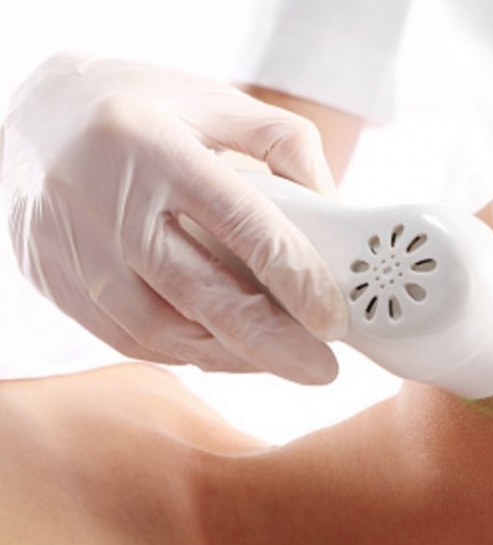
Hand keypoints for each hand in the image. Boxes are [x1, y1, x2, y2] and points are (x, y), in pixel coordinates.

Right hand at [1, 53, 347, 383]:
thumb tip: (334, 215)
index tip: (333, 319)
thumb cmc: (139, 104)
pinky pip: (128, 337)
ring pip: (162, 329)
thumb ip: (285, 146)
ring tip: (282, 361)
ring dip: (232, 356)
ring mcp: (72, 246)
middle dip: (271, 342)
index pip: (240, 223)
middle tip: (323, 369)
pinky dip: (185, 353)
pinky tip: (227, 352)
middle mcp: (105, 198)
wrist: (32, 114)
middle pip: (200, 293)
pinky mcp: (53, 280)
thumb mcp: (215, 99)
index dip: (294, 278)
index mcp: (151, 143)